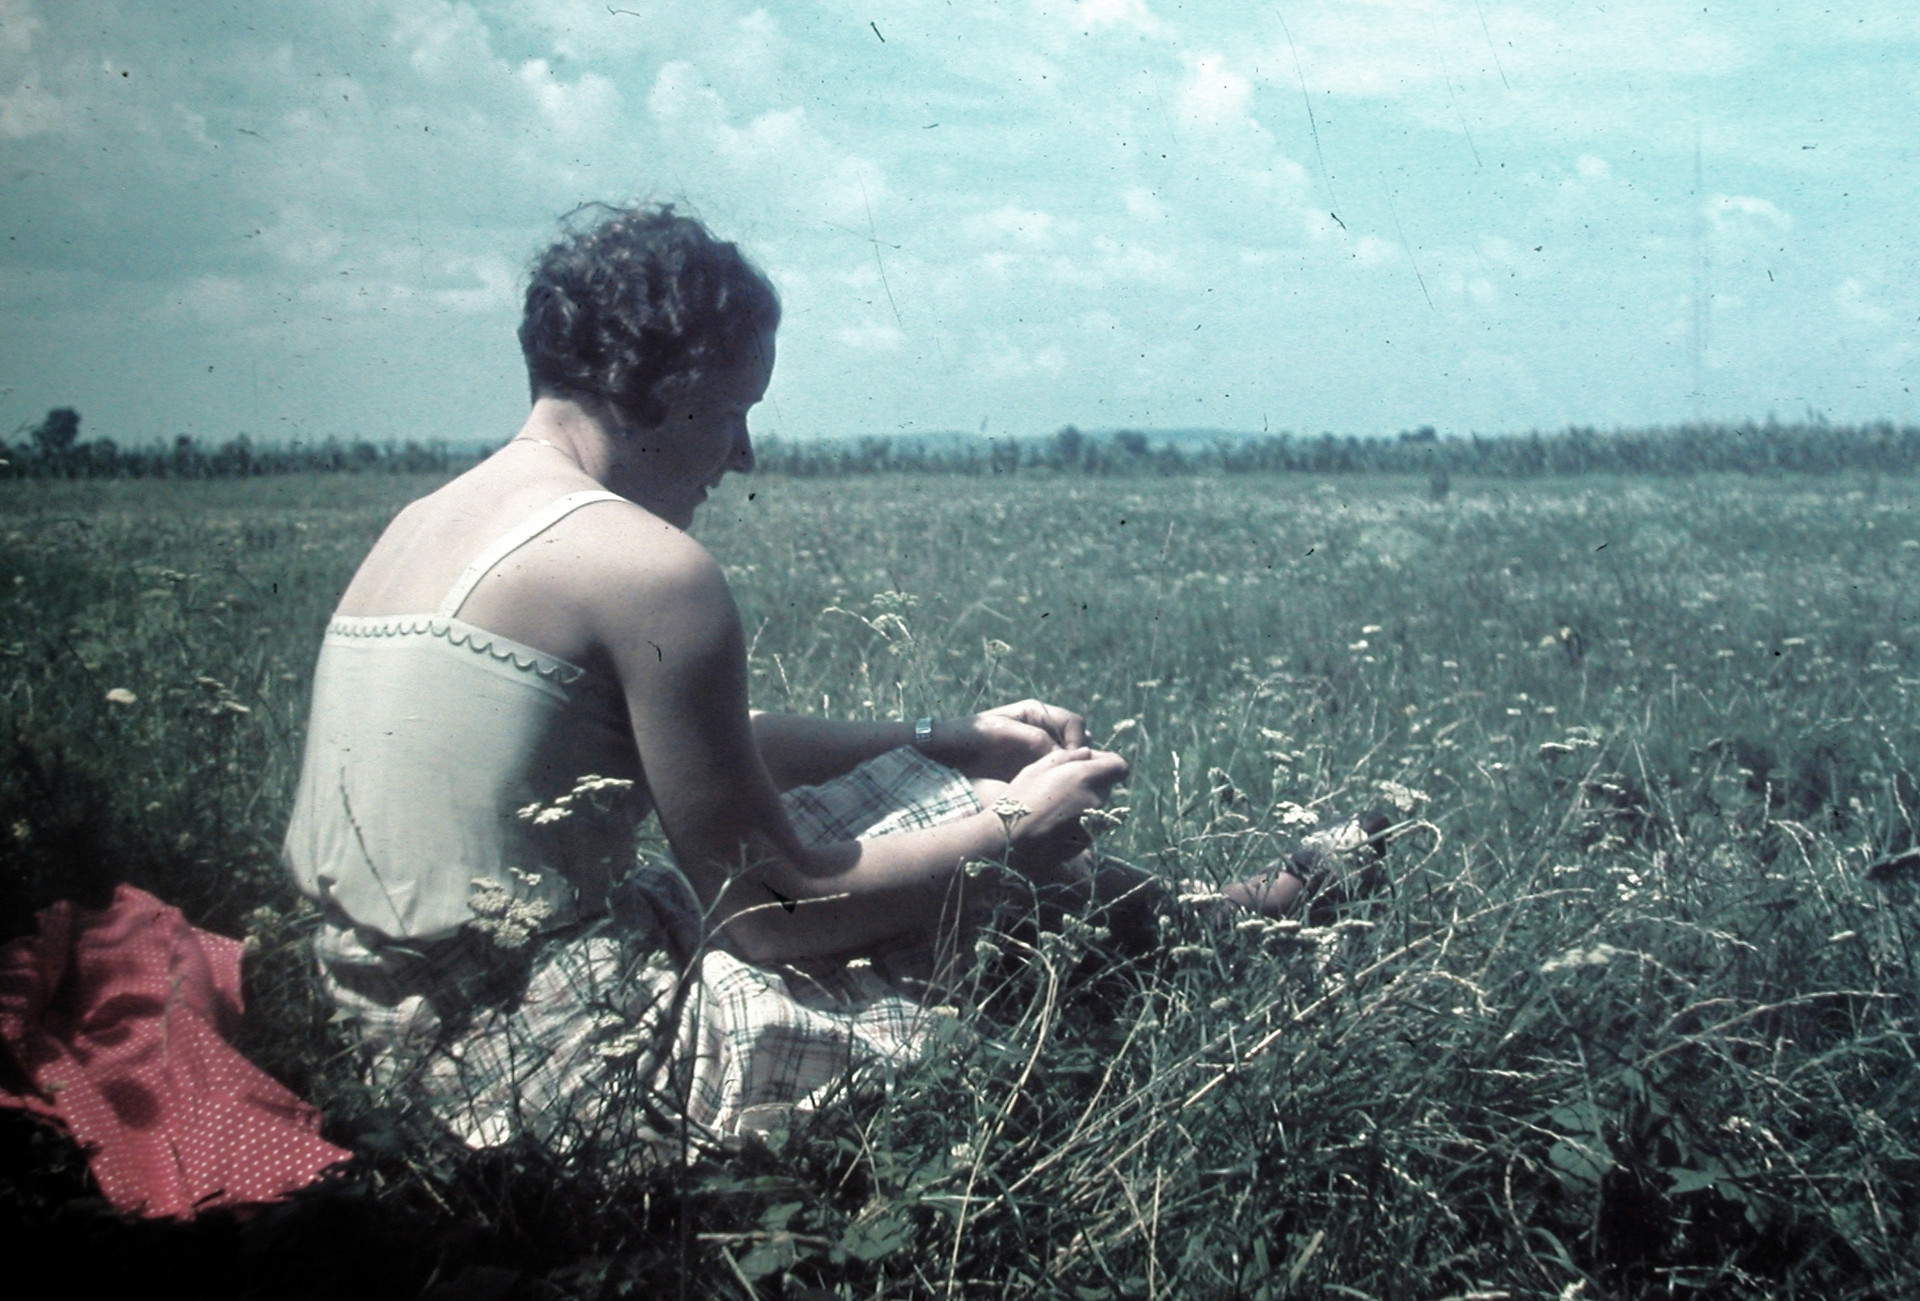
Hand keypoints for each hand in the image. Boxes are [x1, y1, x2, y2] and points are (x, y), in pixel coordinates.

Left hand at [929, 699, 1089, 780]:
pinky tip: (1054, 793)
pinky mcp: (1032, 770)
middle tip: (1072, 776)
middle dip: (1080, 756)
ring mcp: (1038, 751)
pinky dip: (1061, 782)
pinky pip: (1056, 775)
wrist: (945, 755)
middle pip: (1078, 740)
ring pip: (1070, 759)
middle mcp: (1043, 730)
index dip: (1077, 741)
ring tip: (1064, 785)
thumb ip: (1032, 738)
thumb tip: (1062, 753)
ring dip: (1072, 770)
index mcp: (1037, 713)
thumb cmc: (969, 736)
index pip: (1074, 722)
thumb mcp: (1000, 731)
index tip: (1072, 761)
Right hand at [995, 746, 1128, 871]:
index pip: (1119, 767)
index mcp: (1084, 777)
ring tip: (1053, 806)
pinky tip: (1052, 824)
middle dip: (1091, 781)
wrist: (1007, 842)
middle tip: (1063, 784)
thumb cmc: (1018, 799)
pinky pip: (1088, 826)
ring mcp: (1092, 824)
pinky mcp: (1086, 843)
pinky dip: (1076, 823)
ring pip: (1097, 807)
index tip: (1087, 763)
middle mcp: (1095, 800)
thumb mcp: (1036, 769)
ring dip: (1083, 803)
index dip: (1106, 762)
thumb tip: (1087, 753)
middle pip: (1106, 786)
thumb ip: (1067, 757)